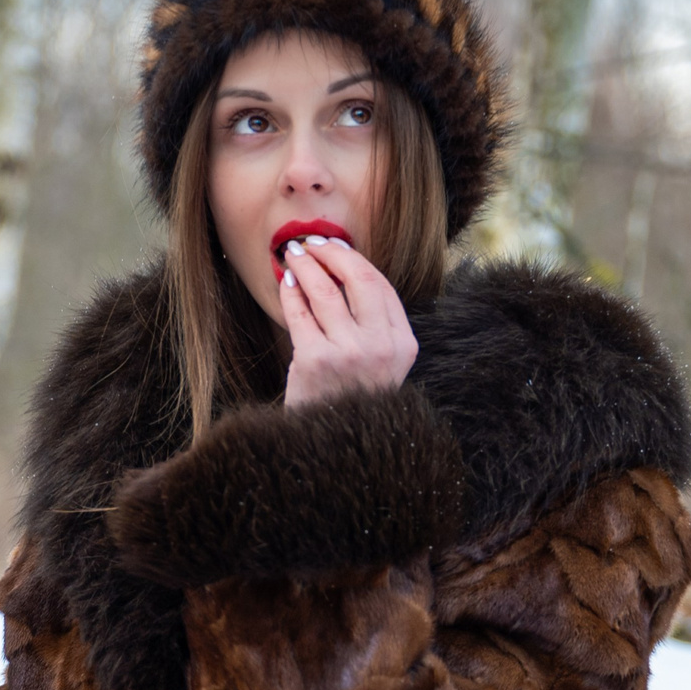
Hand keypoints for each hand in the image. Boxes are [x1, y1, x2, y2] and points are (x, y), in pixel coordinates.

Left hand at [278, 237, 417, 407]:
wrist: (331, 447)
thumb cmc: (350, 400)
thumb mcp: (380, 365)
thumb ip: (373, 325)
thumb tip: (343, 267)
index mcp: (403, 345)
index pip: (381, 286)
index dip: (355, 260)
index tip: (336, 247)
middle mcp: (381, 347)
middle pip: (358, 279)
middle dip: (332, 252)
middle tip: (313, 242)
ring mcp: (349, 353)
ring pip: (325, 290)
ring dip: (306, 265)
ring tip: (293, 255)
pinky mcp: (316, 361)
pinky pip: (300, 313)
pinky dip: (290, 292)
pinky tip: (287, 283)